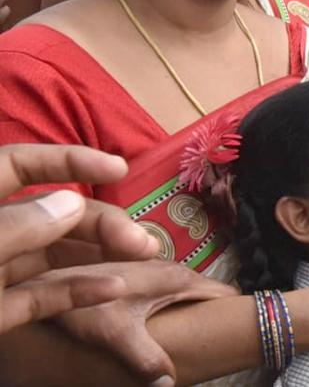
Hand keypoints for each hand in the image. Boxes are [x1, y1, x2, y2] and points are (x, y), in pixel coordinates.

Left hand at [0, 145, 157, 334]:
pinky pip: (40, 297)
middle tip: (142, 240)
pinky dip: (75, 292)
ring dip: (99, 253)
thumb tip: (70, 204)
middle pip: (50, 214)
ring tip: (144, 256)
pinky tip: (112, 289)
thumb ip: (16, 229)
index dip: (70, 160)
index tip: (119, 169)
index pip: (20, 165)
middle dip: (101, 221)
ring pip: (51, 254)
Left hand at [52, 259, 235, 385]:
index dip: (237, 312)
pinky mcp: (142, 278)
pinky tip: (169, 326)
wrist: (53, 281)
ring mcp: (157, 272)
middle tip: (221, 340)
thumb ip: (147, 358)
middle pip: (208, 293)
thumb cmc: (87, 303)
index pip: (223, 292)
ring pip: (188, 292)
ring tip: (200, 335)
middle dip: (217, 314)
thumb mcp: (118, 334)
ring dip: (197, 311)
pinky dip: (178, 307)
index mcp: (177, 278)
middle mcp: (172, 270)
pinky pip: (172, 293)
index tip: (247, 331)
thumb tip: (169, 384)